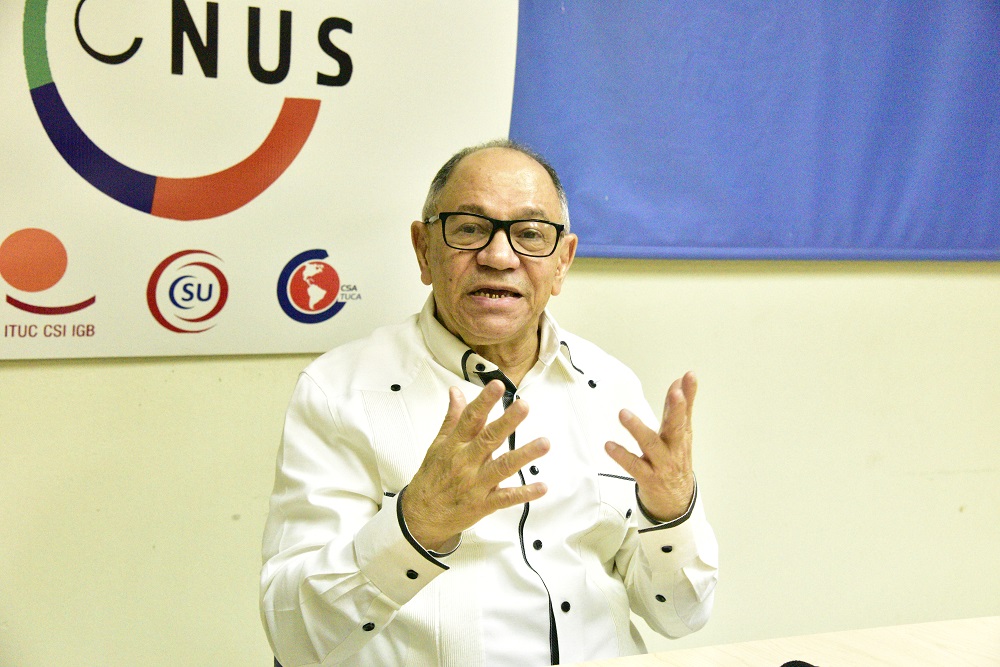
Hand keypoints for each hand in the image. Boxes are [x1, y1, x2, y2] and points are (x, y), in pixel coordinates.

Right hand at [402, 380, 549, 551]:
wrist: (421, 516)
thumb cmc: (432, 478)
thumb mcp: (438, 445)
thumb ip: (452, 418)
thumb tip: (456, 391)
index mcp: (455, 445)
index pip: (470, 418)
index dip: (484, 401)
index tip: (497, 386)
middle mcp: (466, 462)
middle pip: (489, 439)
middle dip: (507, 422)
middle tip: (524, 406)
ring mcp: (476, 484)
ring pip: (503, 467)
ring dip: (524, 455)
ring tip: (544, 443)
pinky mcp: (484, 504)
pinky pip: (506, 498)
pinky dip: (525, 493)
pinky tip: (542, 487)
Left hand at [605, 372, 696, 522]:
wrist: (676, 503)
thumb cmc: (676, 462)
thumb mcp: (681, 435)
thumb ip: (680, 408)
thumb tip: (681, 381)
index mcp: (681, 436)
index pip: (685, 411)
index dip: (688, 394)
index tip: (688, 376)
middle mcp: (674, 449)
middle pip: (677, 427)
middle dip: (677, 410)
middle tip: (675, 394)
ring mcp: (662, 464)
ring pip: (651, 445)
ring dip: (638, 429)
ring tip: (623, 414)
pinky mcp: (648, 478)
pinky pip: (634, 466)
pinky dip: (621, 455)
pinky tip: (609, 445)